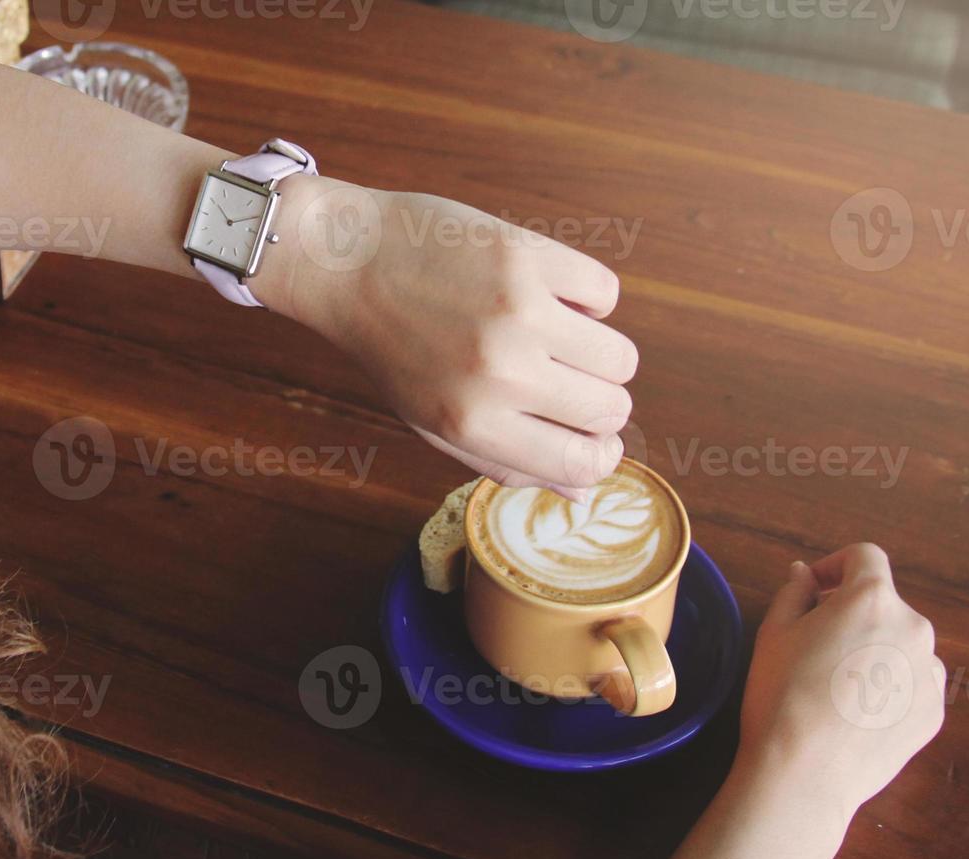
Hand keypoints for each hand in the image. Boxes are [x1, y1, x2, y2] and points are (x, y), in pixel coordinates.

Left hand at [253, 176, 637, 494]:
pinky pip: (604, 293)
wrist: (347, 261)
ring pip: (620, 356)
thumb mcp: (434, 422)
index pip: (583, 463)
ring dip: (598, 351)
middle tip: (563, 379)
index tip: (591, 436)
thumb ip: (508, 463)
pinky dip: (587, 298)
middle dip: (599, 402)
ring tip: (557, 338)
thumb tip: (584, 491)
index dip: (600, 454)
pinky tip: (548, 294)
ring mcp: (518, 312)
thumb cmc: (392, 349)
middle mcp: (501, 374)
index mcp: (474, 425)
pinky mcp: (527, 256)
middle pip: (612, 409)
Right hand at [737, 543, 944, 817]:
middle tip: (817, 647)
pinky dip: (890, 689)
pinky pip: (912, 685)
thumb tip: (807, 575)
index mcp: (872, 599)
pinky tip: (857, 715)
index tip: (814, 591)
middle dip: (853, 616)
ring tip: (839, 687)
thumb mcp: (773, 632)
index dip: (836, 566)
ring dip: (876, 652)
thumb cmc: (781, 694)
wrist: (805, 773)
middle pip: (884, 605)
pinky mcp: (934, 712)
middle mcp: (913, 627)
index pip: (865, 557)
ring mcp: (930, 672)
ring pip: (901, 646)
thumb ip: (795, 593)